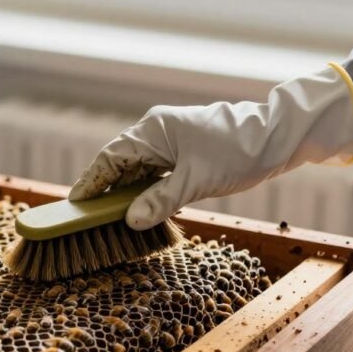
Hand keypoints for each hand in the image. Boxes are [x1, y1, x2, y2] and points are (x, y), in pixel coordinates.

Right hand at [69, 66, 352, 229]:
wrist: (277, 137)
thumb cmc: (237, 152)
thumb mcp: (195, 181)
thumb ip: (159, 201)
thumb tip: (129, 221)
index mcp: (153, 130)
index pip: (109, 157)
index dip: (90, 182)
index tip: (74, 204)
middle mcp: (156, 132)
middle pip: (119, 163)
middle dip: (104, 191)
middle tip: (88, 219)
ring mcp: (170, 141)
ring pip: (137, 169)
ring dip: (126, 194)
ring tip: (111, 220)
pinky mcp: (183, 152)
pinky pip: (154, 172)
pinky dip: (146, 191)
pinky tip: (142, 210)